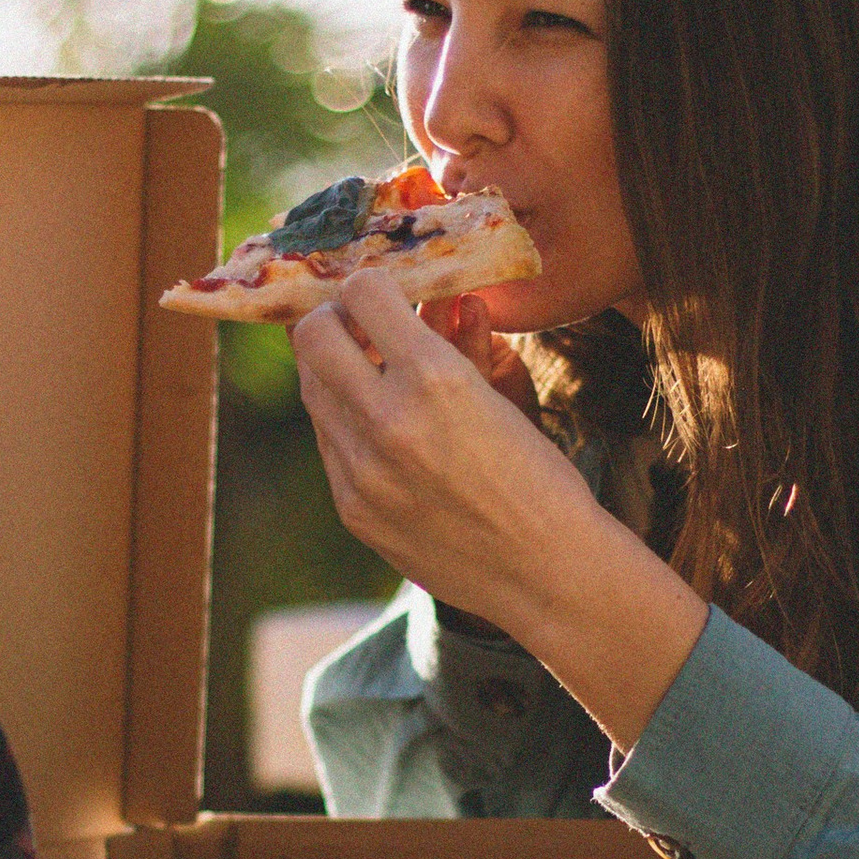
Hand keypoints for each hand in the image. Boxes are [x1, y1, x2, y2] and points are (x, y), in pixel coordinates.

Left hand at [295, 272, 583, 625]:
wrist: (546, 573)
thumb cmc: (540, 479)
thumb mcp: (503, 398)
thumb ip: (460, 344)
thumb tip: (440, 299)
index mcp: (434, 378)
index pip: (361, 292)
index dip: (371, 286)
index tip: (383, 295)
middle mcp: (387, 419)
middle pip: (313, 335)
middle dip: (334, 321)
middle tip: (358, 328)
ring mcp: (361, 470)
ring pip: (312, 390)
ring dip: (335, 373)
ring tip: (370, 377)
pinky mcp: (352, 509)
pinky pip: (327, 443)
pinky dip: (344, 424)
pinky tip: (380, 432)